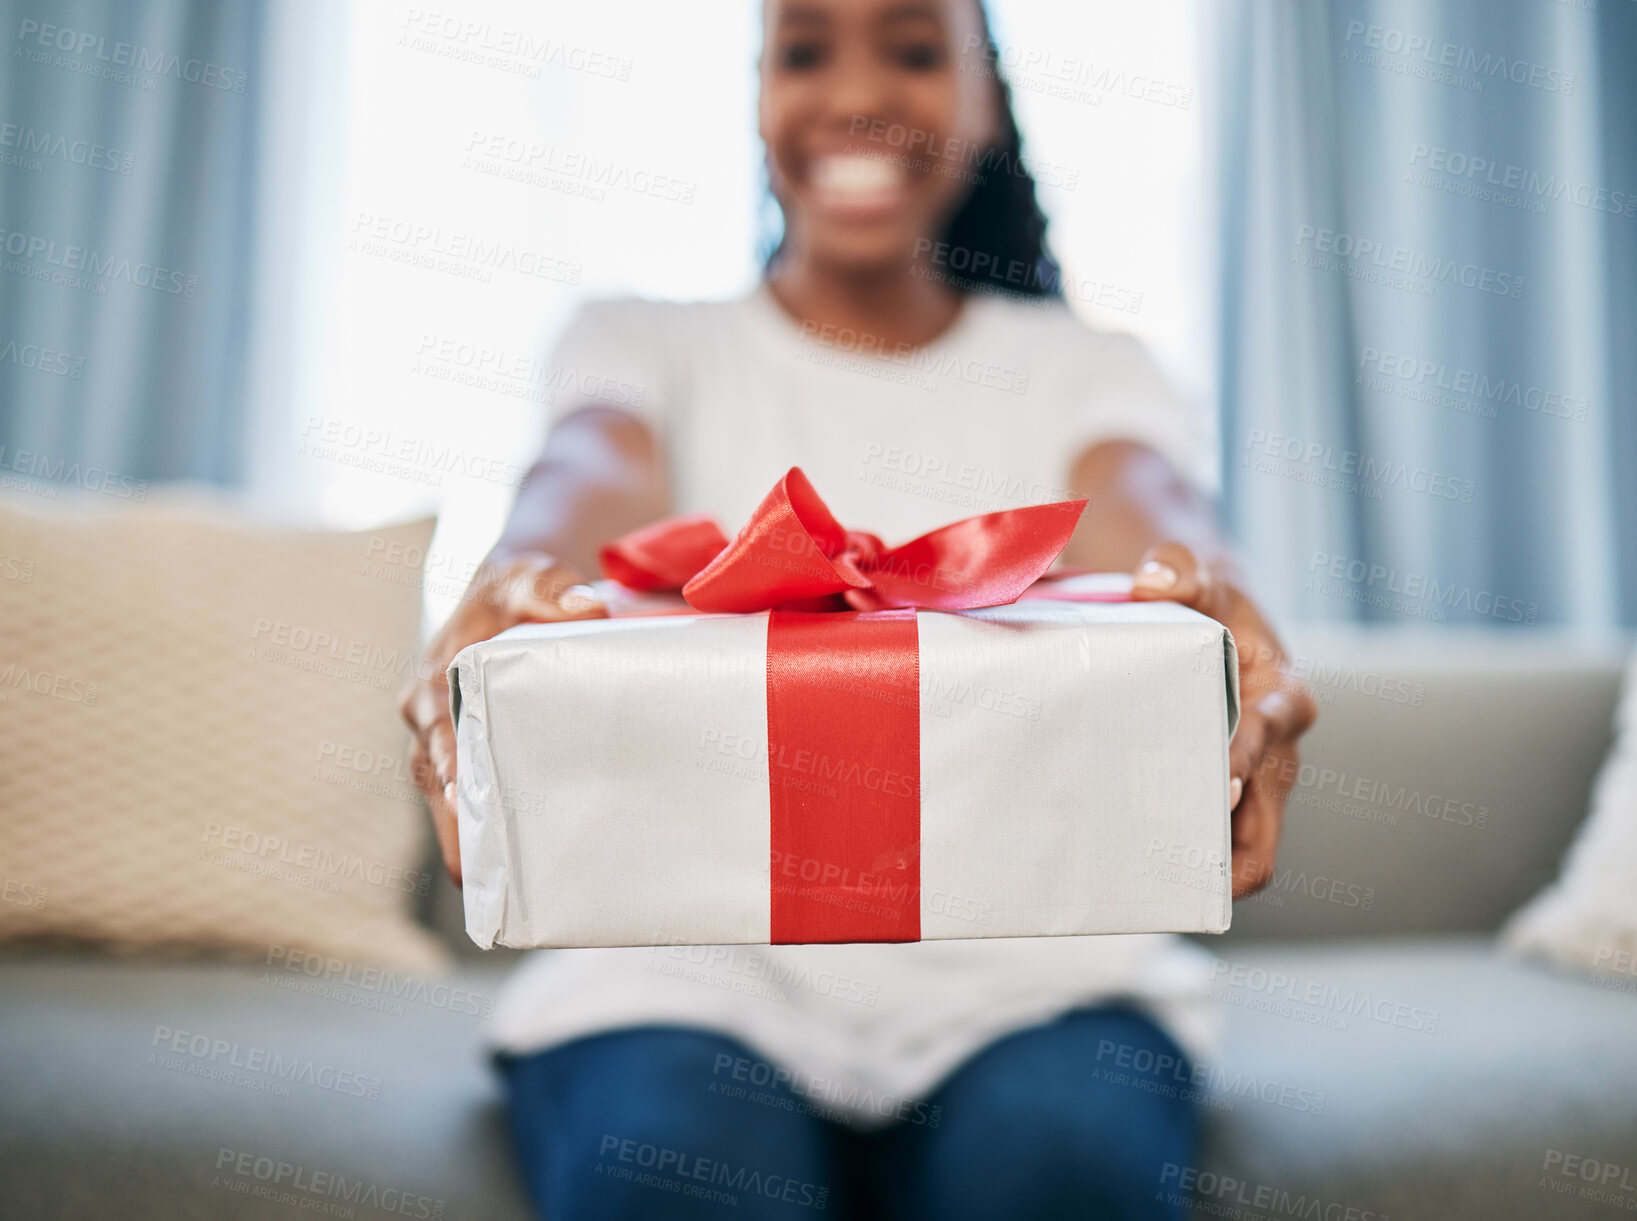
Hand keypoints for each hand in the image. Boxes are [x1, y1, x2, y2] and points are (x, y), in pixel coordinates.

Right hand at [399, 552, 605, 884]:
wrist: (515, 597)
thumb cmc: (518, 590)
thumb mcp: (531, 578)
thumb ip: (552, 590)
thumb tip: (587, 610)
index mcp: (435, 686)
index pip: (439, 741)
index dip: (453, 780)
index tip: (471, 817)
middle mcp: (434, 726)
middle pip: (445, 794)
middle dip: (469, 837)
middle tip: (503, 885)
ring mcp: (452, 752)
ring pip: (459, 812)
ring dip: (486, 849)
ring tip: (522, 899)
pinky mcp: (478, 767)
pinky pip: (483, 809)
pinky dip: (503, 839)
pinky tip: (537, 877)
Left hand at [1129, 544, 1317, 898]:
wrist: (1200, 611)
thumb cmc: (1203, 595)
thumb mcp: (1193, 571)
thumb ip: (1177, 570)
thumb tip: (1154, 583)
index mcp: (1282, 694)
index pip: (1272, 733)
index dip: (1245, 758)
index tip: (1214, 778)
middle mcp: (1276, 748)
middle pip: (1267, 825)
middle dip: (1224, 850)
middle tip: (1168, 864)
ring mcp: (1251, 781)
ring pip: (1245, 853)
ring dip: (1204, 874)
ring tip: (1146, 889)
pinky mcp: (1223, 796)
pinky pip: (1217, 850)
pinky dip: (1188, 868)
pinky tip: (1136, 877)